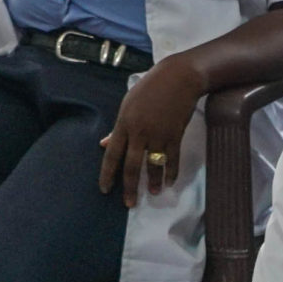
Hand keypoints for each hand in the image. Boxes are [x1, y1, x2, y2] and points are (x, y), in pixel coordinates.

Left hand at [98, 55, 206, 205]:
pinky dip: (172, 172)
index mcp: (124, 124)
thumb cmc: (150, 87)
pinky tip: (170, 181)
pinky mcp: (175, 135)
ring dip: (154, 182)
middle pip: (132, 166)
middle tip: (129, 204)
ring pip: (154, 166)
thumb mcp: (128, 104)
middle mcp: (139, 132)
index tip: (105, 189)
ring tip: (155, 193)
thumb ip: (117, 127)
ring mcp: (158, 135)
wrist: (179, 77)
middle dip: (130, 187)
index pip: (112, 154)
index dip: (107, 174)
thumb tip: (103, 144)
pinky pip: (173, 159)